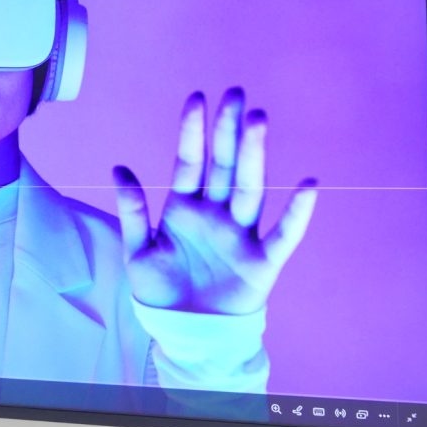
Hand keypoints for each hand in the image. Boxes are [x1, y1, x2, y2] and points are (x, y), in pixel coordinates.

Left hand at [113, 88, 316, 314]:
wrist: (185, 332)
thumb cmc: (161, 290)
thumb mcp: (138, 250)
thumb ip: (133, 210)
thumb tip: (118, 167)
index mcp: (184, 207)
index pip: (190, 160)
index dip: (193, 130)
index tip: (197, 98)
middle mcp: (216, 213)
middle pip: (224, 164)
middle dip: (229, 129)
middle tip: (236, 94)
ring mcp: (240, 234)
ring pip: (250, 187)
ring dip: (254, 155)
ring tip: (259, 120)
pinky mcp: (262, 261)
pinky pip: (283, 234)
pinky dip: (297, 213)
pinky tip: (308, 185)